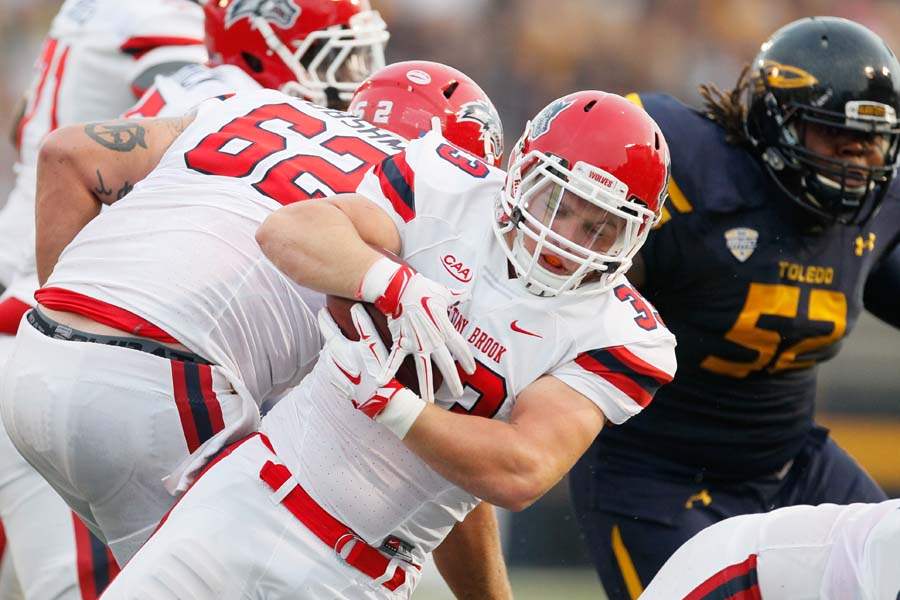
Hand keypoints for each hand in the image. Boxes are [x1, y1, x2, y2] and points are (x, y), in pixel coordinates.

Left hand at [318, 305, 426, 438]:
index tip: (323, 310)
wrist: (384, 401)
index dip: (325, 319)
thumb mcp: (374, 345)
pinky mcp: (344, 389)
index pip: (328, 330)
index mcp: (340, 350)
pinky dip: (337, 366)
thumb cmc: (380, 370)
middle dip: (330, 334)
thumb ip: (364, 325)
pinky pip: (335, 374)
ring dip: (334, 351)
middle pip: (329, 345)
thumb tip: (355, 308)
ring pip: (331, 360)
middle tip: (333, 325)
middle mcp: (335, 363)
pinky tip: (345, 367)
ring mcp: (337, 377)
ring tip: (339, 346)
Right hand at [357, 257, 475, 402]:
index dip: (466, 359)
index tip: (471, 370)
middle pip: (446, 364)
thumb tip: (466, 292)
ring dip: (427, 386)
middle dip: (453, 380)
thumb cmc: (423, 288)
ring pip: (423, 369)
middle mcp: (432, 339)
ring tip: (429, 402)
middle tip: (459, 394)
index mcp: (445, 328)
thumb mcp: (444, 292)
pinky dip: (387, 370)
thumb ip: (456, 296)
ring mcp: (416, 343)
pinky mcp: (401, 341)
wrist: (401, 287)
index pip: (460, 347)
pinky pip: (394, 359)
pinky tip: (382, 383)